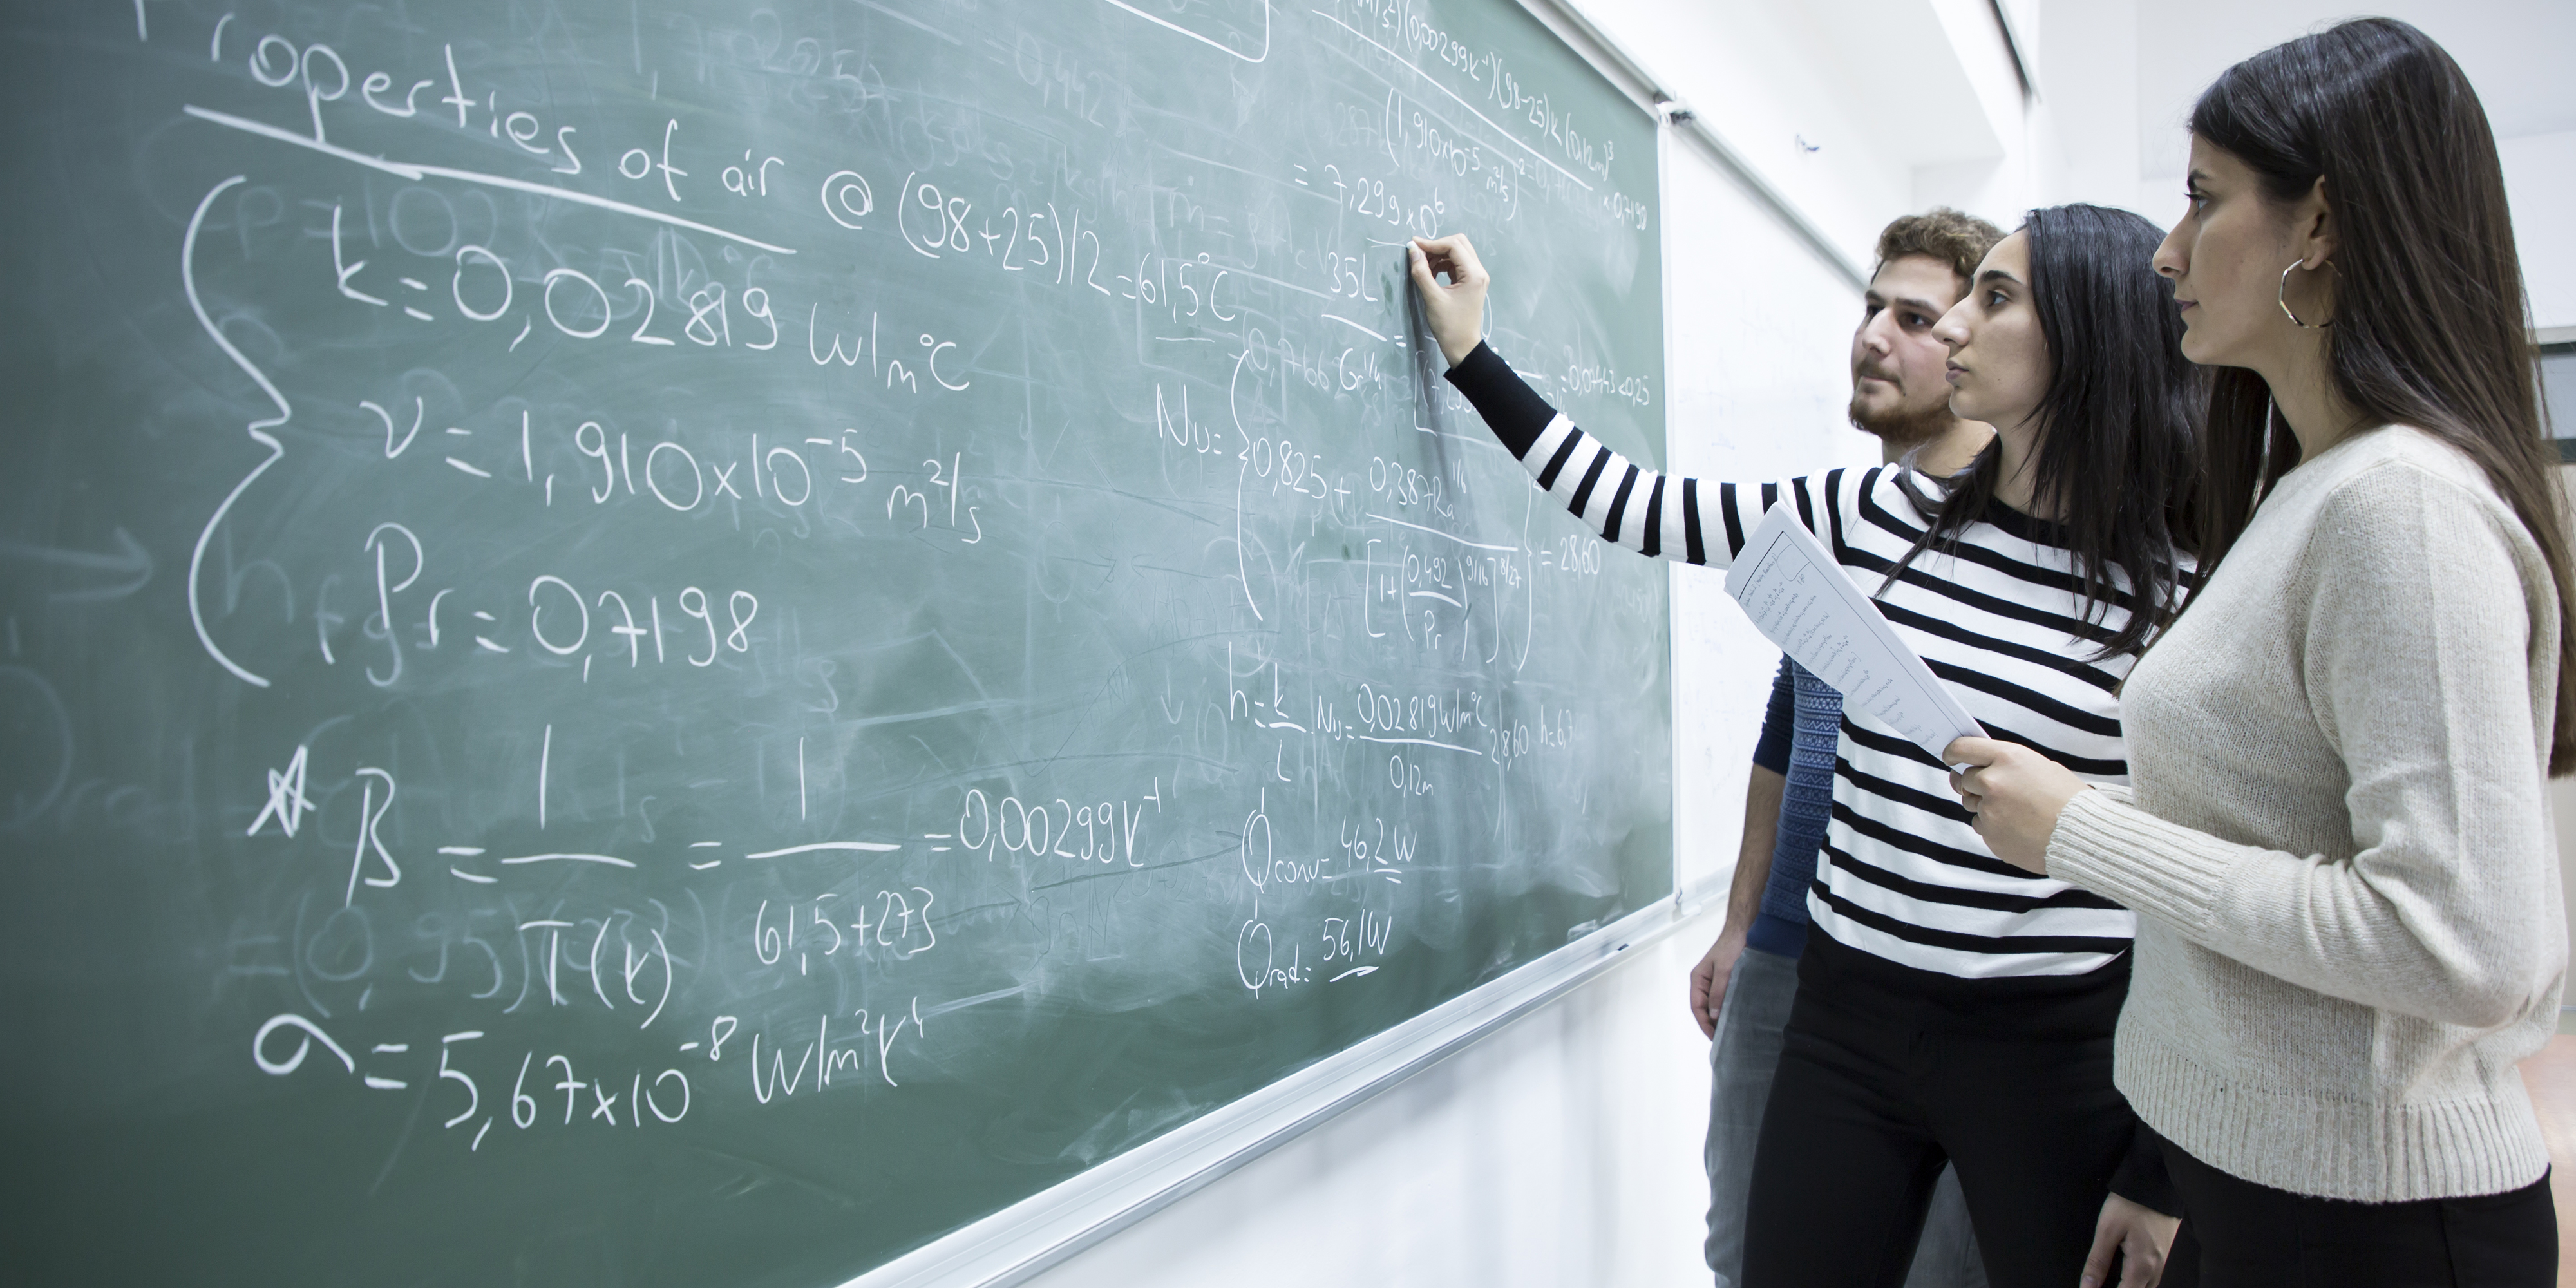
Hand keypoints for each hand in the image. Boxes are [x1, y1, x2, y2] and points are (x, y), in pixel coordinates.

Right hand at [1406, 234, 1489, 367]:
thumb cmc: (1449, 326)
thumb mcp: (1432, 298)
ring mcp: (1476, 276)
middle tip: (1418, 254)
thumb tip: (1413, 250)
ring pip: (1458, 252)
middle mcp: (1478, 272)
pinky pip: (1457, 264)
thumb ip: (1421, 272)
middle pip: (1458, 244)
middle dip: (1437, 246)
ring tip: (1423, 266)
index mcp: (1473, 274)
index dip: (1432, 243)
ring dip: (1439, 254)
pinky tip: (1431, 272)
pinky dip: (1443, 263)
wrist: (1462, 346)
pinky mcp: (1471, 282)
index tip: (1413, 246)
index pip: (1453, 245)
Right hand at [1688, 929, 1747, 1039]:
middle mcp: (1704, 983)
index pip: (1696, 1006)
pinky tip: (1734, 1016)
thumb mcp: (1724, 970)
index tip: (1713, 1035)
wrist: (1744, 931)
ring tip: (1728, 1030)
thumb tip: (1713, 1015)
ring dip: (1719, 1017)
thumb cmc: (1731, 947)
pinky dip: (1726, 1009)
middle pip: (1703, 1008)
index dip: (1703, 1022)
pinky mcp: (1726, 982)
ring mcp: (1715, 983)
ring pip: (1714, 1005)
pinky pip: (1723, 999)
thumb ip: (1718, 992)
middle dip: (1710, 1023)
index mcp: (1698, 979)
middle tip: (1722, 1037)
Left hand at [1942, 736, 2088, 873]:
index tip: (1950, 757)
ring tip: (2019, 813)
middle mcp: (1993, 781)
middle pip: (1966, 779)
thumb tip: (1980, 769)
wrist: (2083, 835)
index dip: (1953, 753)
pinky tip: (2020, 829)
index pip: (1963, 748)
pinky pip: (1982, 828)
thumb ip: (2007, 765)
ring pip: (1973, 805)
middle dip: (1977, 785)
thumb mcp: (2042, 767)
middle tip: (2000, 792)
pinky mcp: (1990, 835)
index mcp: (2007, 758)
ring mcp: (1989, 810)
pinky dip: (1995, 828)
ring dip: (1987, 807)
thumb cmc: (2068, 799)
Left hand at [2082, 1193, 2180, 1287]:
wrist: (2155, 1183)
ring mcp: (2163, 1262)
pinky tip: (2124, 1272)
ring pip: (2147, 1286)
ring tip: (2110, 1279)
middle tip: (2098, 1283)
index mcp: (2142, 1266)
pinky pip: (2151, 1276)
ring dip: (2129, 1285)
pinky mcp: (2164, 1253)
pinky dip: (2137, 1279)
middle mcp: (2157, 1269)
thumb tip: (2087, 1287)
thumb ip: (2097, 1262)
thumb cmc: (2131, 1203)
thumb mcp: (2106, 1231)